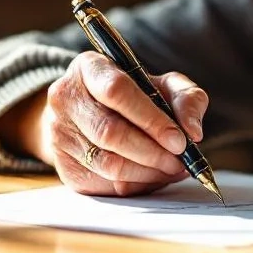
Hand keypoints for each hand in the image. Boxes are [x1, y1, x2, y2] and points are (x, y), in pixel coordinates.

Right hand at [3, 52, 207, 196]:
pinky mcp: (64, 167)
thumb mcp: (164, 85)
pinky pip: (104, 184)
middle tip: (180, 160)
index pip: (117, 91)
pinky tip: (152, 176)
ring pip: (107, 163)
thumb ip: (187, 99)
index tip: (179, 140)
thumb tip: (193, 132)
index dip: (151, 119)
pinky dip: (135, 185)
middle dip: (152, 151)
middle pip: (110, 132)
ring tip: (172, 169)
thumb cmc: (135, 97)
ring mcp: (60, 134)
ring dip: (147, 172)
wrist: (94, 114)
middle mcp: (65, 98)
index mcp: (89, 68)